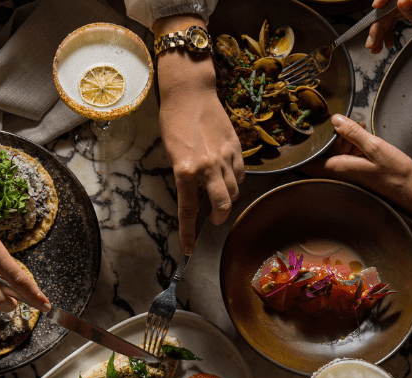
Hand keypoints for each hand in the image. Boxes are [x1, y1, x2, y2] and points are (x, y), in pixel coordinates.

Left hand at [155, 17, 244, 253]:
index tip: (187, 249)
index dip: (188, 234)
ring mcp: (224, 158)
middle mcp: (207, 168)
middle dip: (219, 218)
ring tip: (218, 195)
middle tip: (213, 219)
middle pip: (223, 206)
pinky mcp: (236, 148)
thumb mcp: (172, 154)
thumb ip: (186, 178)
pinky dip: (234, 180)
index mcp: (185, 171)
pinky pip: (240, 174)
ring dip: (227, 198)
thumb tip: (197, 197)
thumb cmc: (174, 122)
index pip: (188, 211)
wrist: (190, 94)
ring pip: (234, 191)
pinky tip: (226, 176)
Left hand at [302, 114, 411, 231]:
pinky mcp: (357, 172)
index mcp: (338, 167)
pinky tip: (362, 133)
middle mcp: (339, 172)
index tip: (300, 133)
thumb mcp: (374, 147)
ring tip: (354, 124)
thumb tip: (334, 119)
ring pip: (335, 153)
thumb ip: (353, 133)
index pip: (307, 162)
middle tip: (334, 119)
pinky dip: (351, 144)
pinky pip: (347, 156)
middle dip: (326, 136)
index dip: (302, 149)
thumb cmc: (395, 173)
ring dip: (341, 138)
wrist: (411, 192)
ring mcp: (348, 173)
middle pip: (321, 153)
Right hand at [367, 0, 411, 60]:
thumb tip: (402, 0)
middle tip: (373, 42)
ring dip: (383, 28)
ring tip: (378, 46)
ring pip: (394, 10)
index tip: (375, 9)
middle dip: (379, 23)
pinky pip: (401, 14)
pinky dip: (392, 27)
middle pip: (394, 3)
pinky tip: (389, 40)